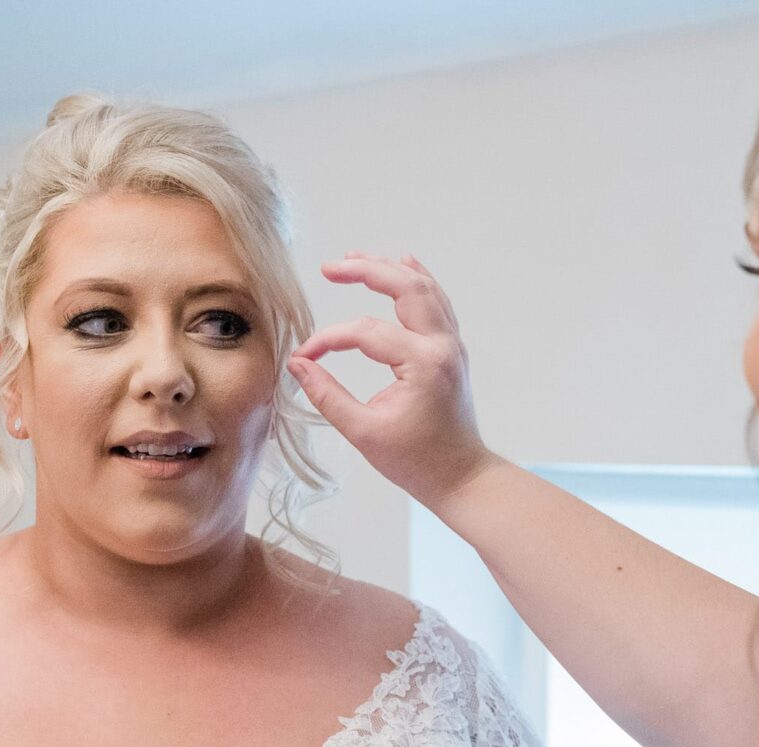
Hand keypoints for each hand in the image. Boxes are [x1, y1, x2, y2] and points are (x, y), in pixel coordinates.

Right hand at [289, 252, 498, 512]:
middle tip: (330, 267)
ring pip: (425, 288)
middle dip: (366, 270)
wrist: (460, 475)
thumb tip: (298, 364)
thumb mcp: (364, 433)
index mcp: (423, 365)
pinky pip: (437, 302)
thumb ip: (328, 396)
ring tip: (356, 258)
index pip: (366, 332)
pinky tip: (403, 264)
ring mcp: (452, 345)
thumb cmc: (416, 461)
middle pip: (406, 286)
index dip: (329, 339)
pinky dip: (418, 281)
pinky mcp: (452, 350)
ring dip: (391, 269)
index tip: (304, 356)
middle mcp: (442, 346)